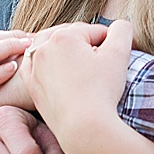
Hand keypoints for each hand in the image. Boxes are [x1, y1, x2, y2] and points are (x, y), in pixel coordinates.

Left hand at [22, 20, 130, 153]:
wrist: (83, 128)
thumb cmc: (102, 91)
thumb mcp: (119, 54)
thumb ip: (122, 30)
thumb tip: (119, 25)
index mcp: (63, 36)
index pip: (93, 31)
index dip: (110, 42)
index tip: (118, 55)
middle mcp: (42, 48)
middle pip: (71, 38)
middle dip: (86, 45)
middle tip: (101, 59)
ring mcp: (34, 67)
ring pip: (51, 50)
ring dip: (65, 51)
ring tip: (81, 62)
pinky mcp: (31, 85)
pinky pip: (37, 68)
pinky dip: (46, 65)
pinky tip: (57, 69)